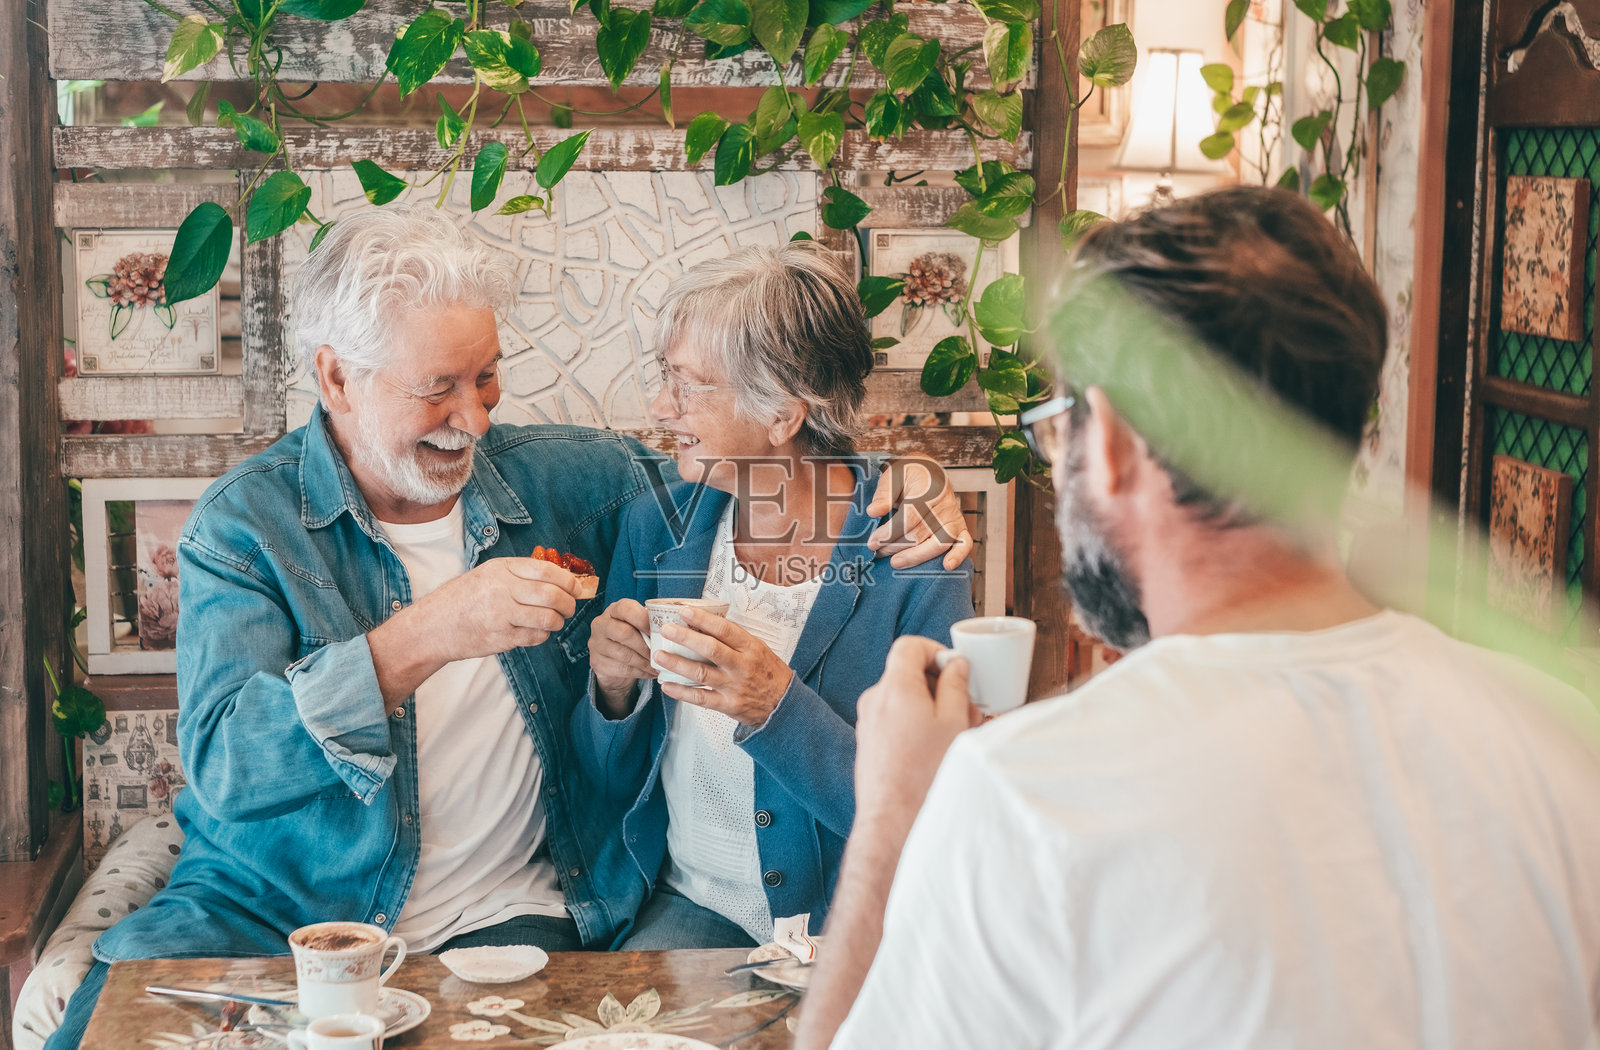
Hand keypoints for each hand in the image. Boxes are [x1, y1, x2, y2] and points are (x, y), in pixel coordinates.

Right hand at [412, 556, 578, 661]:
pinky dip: (543, 635)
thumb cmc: (462, 599)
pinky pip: (536, 637)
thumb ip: (519, 575)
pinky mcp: (501, 638)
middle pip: (552, 595)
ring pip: (548, 618)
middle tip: (570, 608)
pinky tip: (536, 632)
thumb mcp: (488, 575)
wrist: (433, 627)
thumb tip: (560, 579)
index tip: (577, 588)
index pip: (547, 571)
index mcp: (501, 568)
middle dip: (569, 604)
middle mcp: (502, 589)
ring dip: (558, 621)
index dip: (568, 581)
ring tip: (554, 621)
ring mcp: (502, 615)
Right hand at [590, 599, 652, 717]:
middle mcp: (601, 624)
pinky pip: (622, 669)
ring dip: (646, 662)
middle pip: (625, 633)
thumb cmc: (633, 637)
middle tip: (662, 653)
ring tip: (660, 666)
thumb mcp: (640, 625)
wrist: (613, 660)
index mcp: (615, 610)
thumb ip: (652, 622)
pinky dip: (641, 672)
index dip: (644, 619)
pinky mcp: (597, 662)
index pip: (626, 609)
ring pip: (624, 654)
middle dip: (647, 646)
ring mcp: (596, 644)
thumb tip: (680, 624)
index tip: (660, 630)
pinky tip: (651, 672)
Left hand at [654, 606, 794, 727]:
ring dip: (677, 664)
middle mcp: (741, 666)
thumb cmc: (769, 674)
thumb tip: (705, 623)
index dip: (703, 619)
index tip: (685, 611)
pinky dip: (682, 692)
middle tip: (666, 630)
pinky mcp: (728, 705)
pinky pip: (701, 698)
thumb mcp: (758, 649)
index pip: (725, 630)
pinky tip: (667, 685)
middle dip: (685, 638)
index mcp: (750, 648)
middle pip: (710, 649)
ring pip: (701, 673)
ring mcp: (733, 687)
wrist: (783, 705)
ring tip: (659, 656)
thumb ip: (735, 639)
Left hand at [853, 636, 980, 831]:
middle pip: (908, 674)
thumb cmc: (924, 774)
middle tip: (966, 708)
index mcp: (894, 687)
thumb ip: (955, 686)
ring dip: (930, 708)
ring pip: (903, 700)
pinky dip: (915, 724)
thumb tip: (956, 666)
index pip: (909, 646)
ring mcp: (868, 722)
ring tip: (954, 733)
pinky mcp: (869, 743)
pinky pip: (894, 720)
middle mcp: (874, 700)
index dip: (935, 651)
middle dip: (939, 685)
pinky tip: (935, 748)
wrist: (893, 820)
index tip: (955, 669)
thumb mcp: (953, 722)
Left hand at [866, 458, 974, 570]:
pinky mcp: (960, 527)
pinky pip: (964, 544)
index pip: (908, 518)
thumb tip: (873, 512)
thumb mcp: (893, 476)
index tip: (872, 542)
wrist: (929, 471)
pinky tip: (947, 566)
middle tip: (877, 552)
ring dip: (916, 556)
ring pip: (938, 543)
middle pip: (920, 534)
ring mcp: (954, 518)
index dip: (889, 533)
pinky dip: (958, 556)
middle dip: (895, 546)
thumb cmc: (908, 475)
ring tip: (896, 563)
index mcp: (927, 490)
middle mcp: (944, 505)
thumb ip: (883, 493)